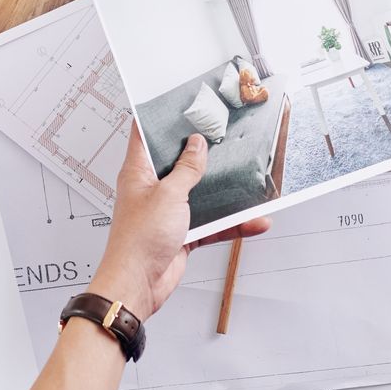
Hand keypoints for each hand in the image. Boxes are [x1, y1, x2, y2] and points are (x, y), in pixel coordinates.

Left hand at [90, 134, 268, 319]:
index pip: (143, 134)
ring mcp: (167, 211)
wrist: (138, 285)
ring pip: (200, 194)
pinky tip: (252, 221)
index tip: (179, 104)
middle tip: (224, 137)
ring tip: (247, 180)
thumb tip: (197, 145)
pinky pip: (211, 223)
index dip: (158, 117)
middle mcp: (152, 189)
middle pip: (179, 162)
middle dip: (202, 153)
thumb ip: (186, 169)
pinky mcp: (181, 232)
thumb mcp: (169, 195)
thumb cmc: (138, 241)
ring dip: (223, 193)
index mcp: (139, 172)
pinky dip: (231, 223)